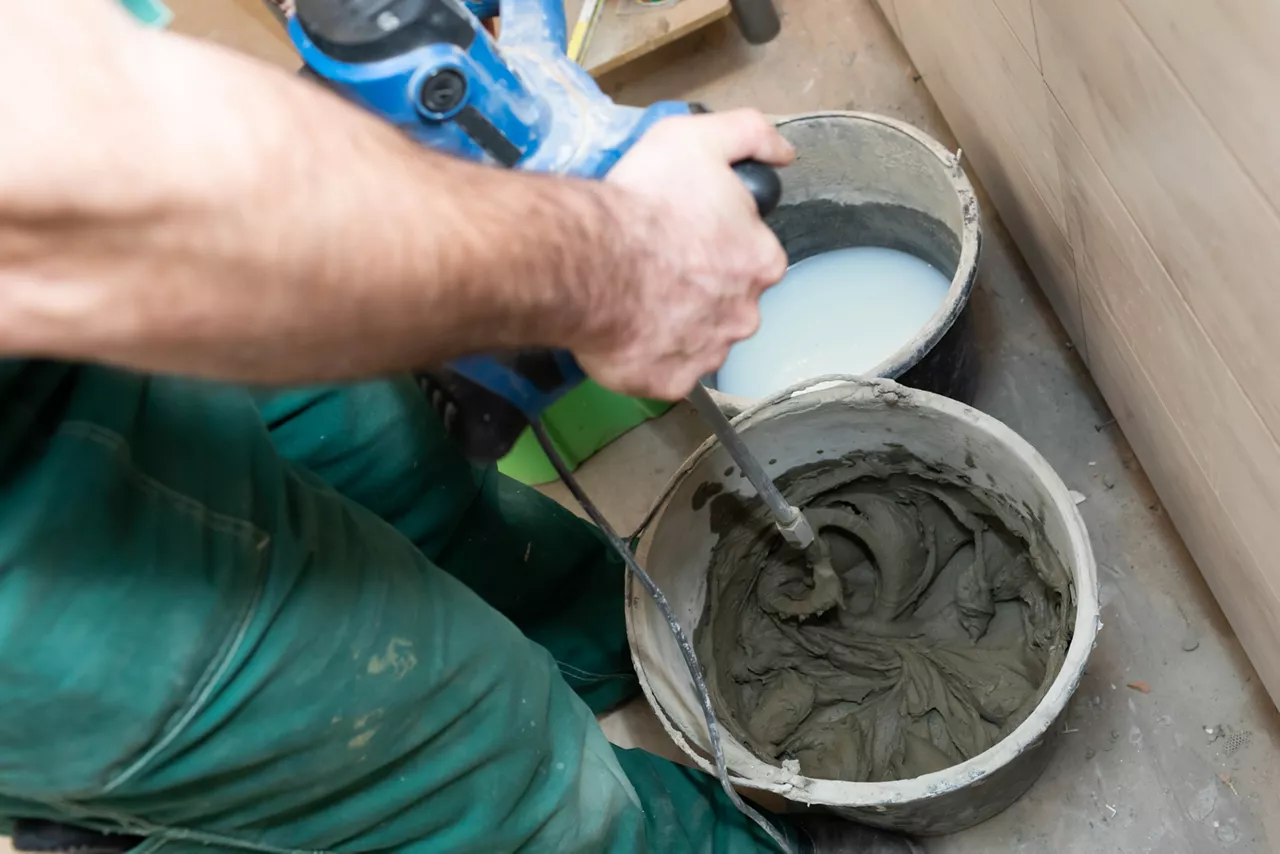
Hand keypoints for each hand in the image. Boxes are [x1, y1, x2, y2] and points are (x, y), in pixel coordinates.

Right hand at [574, 110, 794, 399]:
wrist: (590, 260)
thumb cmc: (644, 202)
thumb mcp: (699, 137)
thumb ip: (751, 135)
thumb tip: (785, 154)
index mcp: (761, 260)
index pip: (751, 256)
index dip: (715, 243)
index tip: (682, 234)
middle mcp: (745, 313)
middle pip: (727, 301)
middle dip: (698, 288)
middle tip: (654, 266)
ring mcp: (708, 352)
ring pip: (697, 339)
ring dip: (674, 324)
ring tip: (634, 299)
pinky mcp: (671, 382)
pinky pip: (665, 372)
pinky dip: (648, 357)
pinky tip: (626, 331)